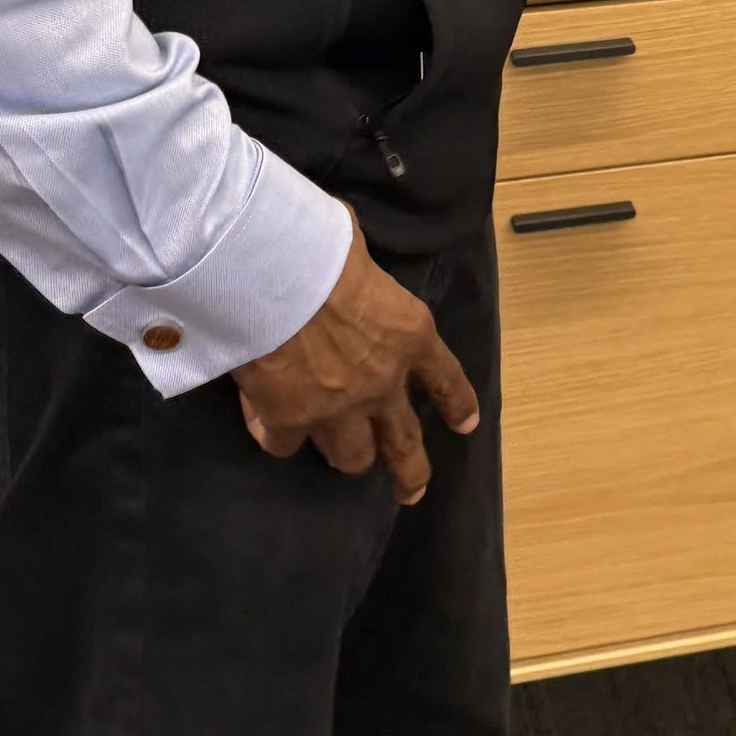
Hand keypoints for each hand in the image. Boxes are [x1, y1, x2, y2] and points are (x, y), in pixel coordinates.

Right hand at [231, 222, 479, 505]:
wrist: (272, 276)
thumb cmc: (320, 246)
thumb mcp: (360, 249)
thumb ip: (361, 271)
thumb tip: (345, 251)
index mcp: (410, 335)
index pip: (446, 378)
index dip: (457, 404)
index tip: (466, 426)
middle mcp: (382, 382)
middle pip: (404, 443)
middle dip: (411, 471)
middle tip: (413, 490)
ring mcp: (337, 409)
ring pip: (350, 457)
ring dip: (345, 454)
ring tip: (339, 457)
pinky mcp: (290, 421)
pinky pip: (285, 446)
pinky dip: (277, 437)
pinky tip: (268, 428)